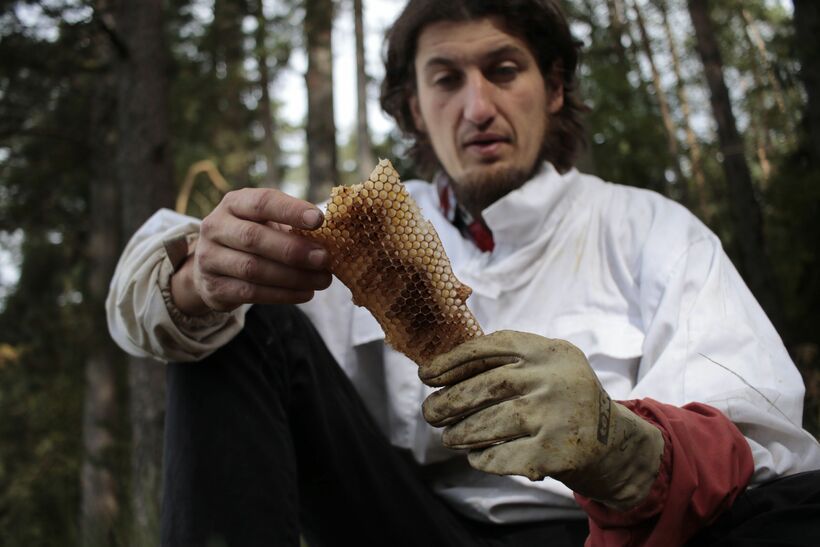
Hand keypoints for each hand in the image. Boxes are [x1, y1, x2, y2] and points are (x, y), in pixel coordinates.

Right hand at [171, 188, 331, 313]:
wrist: (212, 267)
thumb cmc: (253, 238)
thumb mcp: (266, 223)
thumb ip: (292, 226)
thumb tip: (333, 237)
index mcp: (234, 203)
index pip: (262, 202)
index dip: (291, 210)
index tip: (319, 220)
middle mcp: (216, 227)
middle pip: (254, 238)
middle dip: (294, 249)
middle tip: (324, 258)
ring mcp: (209, 258)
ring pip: (253, 269)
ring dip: (293, 276)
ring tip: (322, 280)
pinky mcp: (214, 288)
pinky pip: (251, 293)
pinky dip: (283, 295)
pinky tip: (306, 293)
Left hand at [420, 330, 663, 510]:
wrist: (614, 442)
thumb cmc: (561, 399)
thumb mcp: (545, 366)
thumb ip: (504, 362)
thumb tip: (439, 371)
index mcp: (548, 350)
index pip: (489, 347)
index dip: (451, 361)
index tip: (425, 375)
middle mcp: (554, 379)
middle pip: (485, 387)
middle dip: (448, 401)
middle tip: (429, 412)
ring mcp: (556, 416)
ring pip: (489, 424)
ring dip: (460, 433)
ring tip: (448, 437)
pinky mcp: (556, 453)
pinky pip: (502, 456)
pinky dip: (482, 458)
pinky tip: (475, 456)